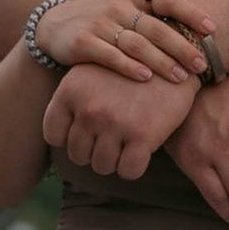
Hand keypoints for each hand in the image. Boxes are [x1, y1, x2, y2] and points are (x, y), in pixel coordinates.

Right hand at [34, 0, 213, 81]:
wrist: (53, 25)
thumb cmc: (101, 21)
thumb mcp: (125, 10)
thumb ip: (154, 19)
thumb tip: (199, 35)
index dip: (191, 13)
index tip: (212, 29)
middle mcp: (119, 7)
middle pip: (157, 28)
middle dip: (183, 47)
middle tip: (202, 65)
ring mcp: (100, 24)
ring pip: (137, 44)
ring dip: (162, 62)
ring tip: (181, 77)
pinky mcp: (83, 42)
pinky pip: (111, 56)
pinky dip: (130, 67)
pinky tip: (146, 78)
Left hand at [42, 63, 195, 177]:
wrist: (175, 57)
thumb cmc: (130, 69)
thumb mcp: (92, 73)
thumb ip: (73, 100)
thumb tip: (62, 135)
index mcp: (70, 91)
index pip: (53, 135)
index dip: (70, 139)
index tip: (87, 133)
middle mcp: (89, 109)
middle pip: (78, 154)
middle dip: (93, 151)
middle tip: (110, 139)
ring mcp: (115, 124)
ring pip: (102, 166)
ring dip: (113, 161)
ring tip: (125, 144)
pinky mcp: (142, 136)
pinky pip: (128, 171)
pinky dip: (133, 167)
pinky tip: (140, 152)